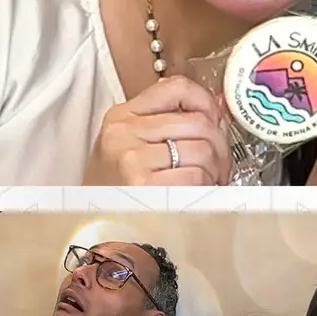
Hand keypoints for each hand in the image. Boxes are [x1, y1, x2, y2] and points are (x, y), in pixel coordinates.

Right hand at [85, 76, 231, 186]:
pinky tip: (195, 196)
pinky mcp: (143, 186)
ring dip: (214, 170)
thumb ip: (171, 123)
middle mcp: (124, 132)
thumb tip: (220, 107)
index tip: (216, 120)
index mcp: (122, 115)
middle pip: (198, 122)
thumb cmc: (119, 189)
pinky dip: (205, 187)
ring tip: (206, 183)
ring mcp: (131, 158)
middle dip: (219, 146)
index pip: (177, 87)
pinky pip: (196, 176)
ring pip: (202, 149)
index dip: (206, 103)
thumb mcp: (133, 146)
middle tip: (219, 164)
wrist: (96, 228)